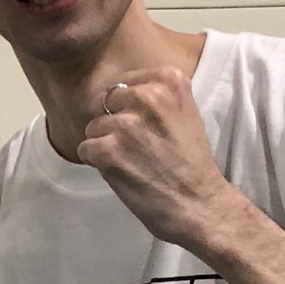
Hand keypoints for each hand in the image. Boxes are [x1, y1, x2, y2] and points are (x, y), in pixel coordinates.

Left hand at [77, 67, 235, 253]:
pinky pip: (85, 148)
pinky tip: (120, 172)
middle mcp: (147, 96)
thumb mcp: (184, 113)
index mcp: (168, 80)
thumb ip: (155, 98)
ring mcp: (126, 124)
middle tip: (135, 146)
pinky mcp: (108, 150)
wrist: (198, 203)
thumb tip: (117, 97)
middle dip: (114, 122)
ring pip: (94, 127)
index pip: (125, 82)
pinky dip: (97, 162)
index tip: (145, 126)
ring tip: (131, 161)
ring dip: (105, 144)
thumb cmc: (191, 163)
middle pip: (106, 101)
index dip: (127, 106)